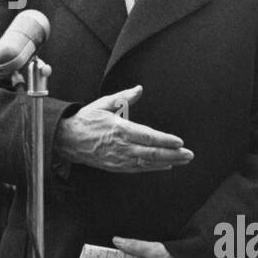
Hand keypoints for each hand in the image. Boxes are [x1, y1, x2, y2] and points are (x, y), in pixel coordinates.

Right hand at [54, 86, 193, 172]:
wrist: (68, 140)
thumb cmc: (86, 119)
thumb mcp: (103, 104)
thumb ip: (124, 97)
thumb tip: (139, 89)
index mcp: (118, 129)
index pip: (146, 136)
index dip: (164, 140)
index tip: (179, 142)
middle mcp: (120, 146)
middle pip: (151, 153)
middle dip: (173, 154)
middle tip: (189, 154)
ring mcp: (118, 158)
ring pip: (147, 163)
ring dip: (167, 162)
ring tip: (183, 160)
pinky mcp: (116, 166)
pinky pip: (138, 168)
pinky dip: (153, 168)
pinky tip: (166, 165)